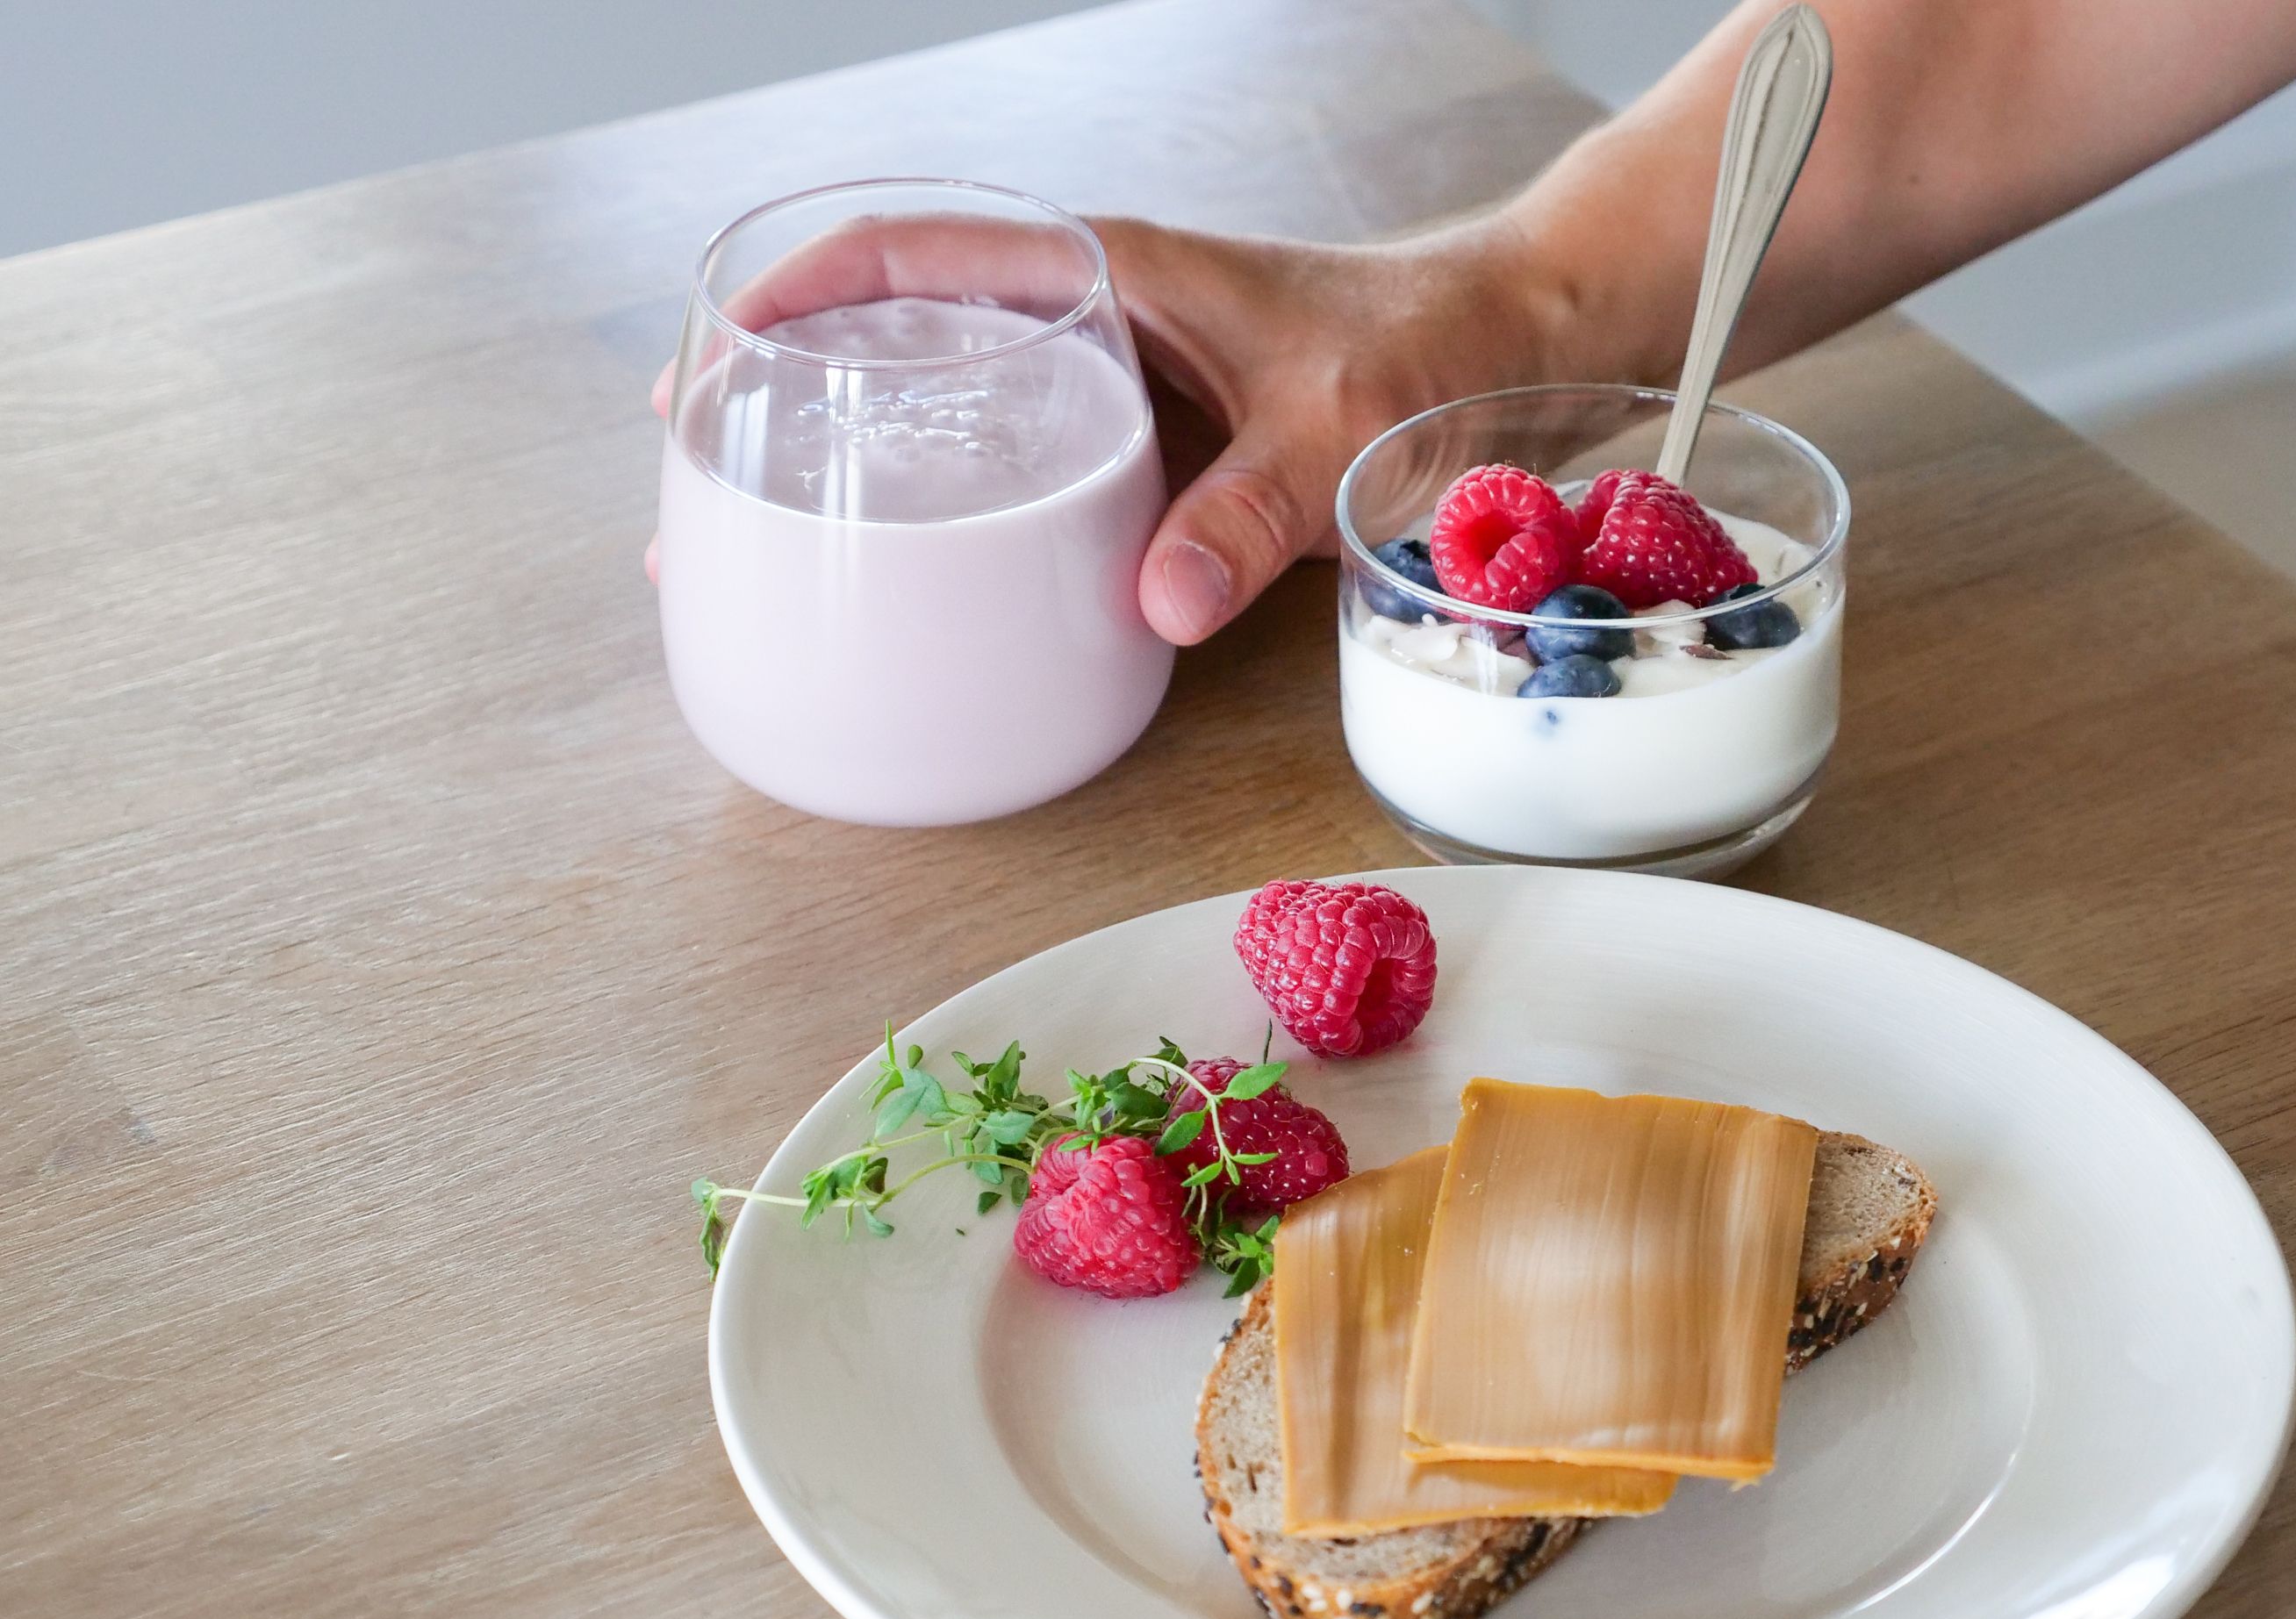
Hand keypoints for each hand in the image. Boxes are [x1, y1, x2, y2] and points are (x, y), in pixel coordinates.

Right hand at [648, 214, 1571, 644]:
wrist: (1506, 350)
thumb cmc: (1428, 352)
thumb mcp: (1340, 430)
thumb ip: (1250, 513)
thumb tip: (1153, 603)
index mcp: (1110, 273)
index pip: (918, 249)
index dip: (804, 292)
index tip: (720, 349)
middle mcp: (1090, 319)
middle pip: (900, 331)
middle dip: (791, 391)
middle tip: (699, 475)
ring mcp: (1108, 386)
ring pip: (949, 405)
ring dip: (857, 459)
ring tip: (759, 537)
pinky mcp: (1138, 448)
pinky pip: (1019, 469)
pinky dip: (952, 509)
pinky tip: (910, 575)